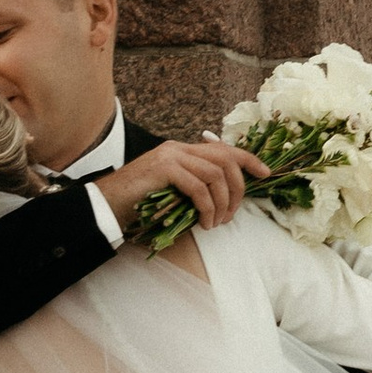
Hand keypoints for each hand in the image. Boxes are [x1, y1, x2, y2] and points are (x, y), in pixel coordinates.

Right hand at [96, 136, 267, 234]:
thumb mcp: (173, 193)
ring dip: (222, 203)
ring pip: (215, 174)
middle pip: (225, 160)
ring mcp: (171, 156)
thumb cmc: (138, 203)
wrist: (105, 205)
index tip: (266, 174)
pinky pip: (199, 187)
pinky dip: (207, 207)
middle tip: (232, 215)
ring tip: (216, 223)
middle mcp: (178, 149)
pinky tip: (204, 222)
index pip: (224, 149)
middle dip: (238, 189)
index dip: (249, 159)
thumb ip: (195, 188)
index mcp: (183, 151)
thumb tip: (225, 199)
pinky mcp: (164, 169)